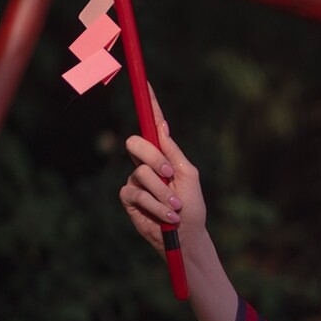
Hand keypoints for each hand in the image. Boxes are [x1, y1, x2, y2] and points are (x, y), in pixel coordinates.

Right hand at [119, 84, 206, 253]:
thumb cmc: (192, 207)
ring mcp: (136, 179)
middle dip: (153, 158)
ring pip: (140, 173)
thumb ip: (173, 152)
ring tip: (175, 206)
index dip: (149, 104)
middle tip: (168, 174)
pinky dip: (154, 205)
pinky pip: (135, 193)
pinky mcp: (128, 198)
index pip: (152, 125)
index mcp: (164, 154)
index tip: (146, 83)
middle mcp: (147, 163)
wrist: (186, 237)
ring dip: (161, 192)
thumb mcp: (188, 175)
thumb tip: (161, 126)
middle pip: (136, 143)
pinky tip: (167, 215)